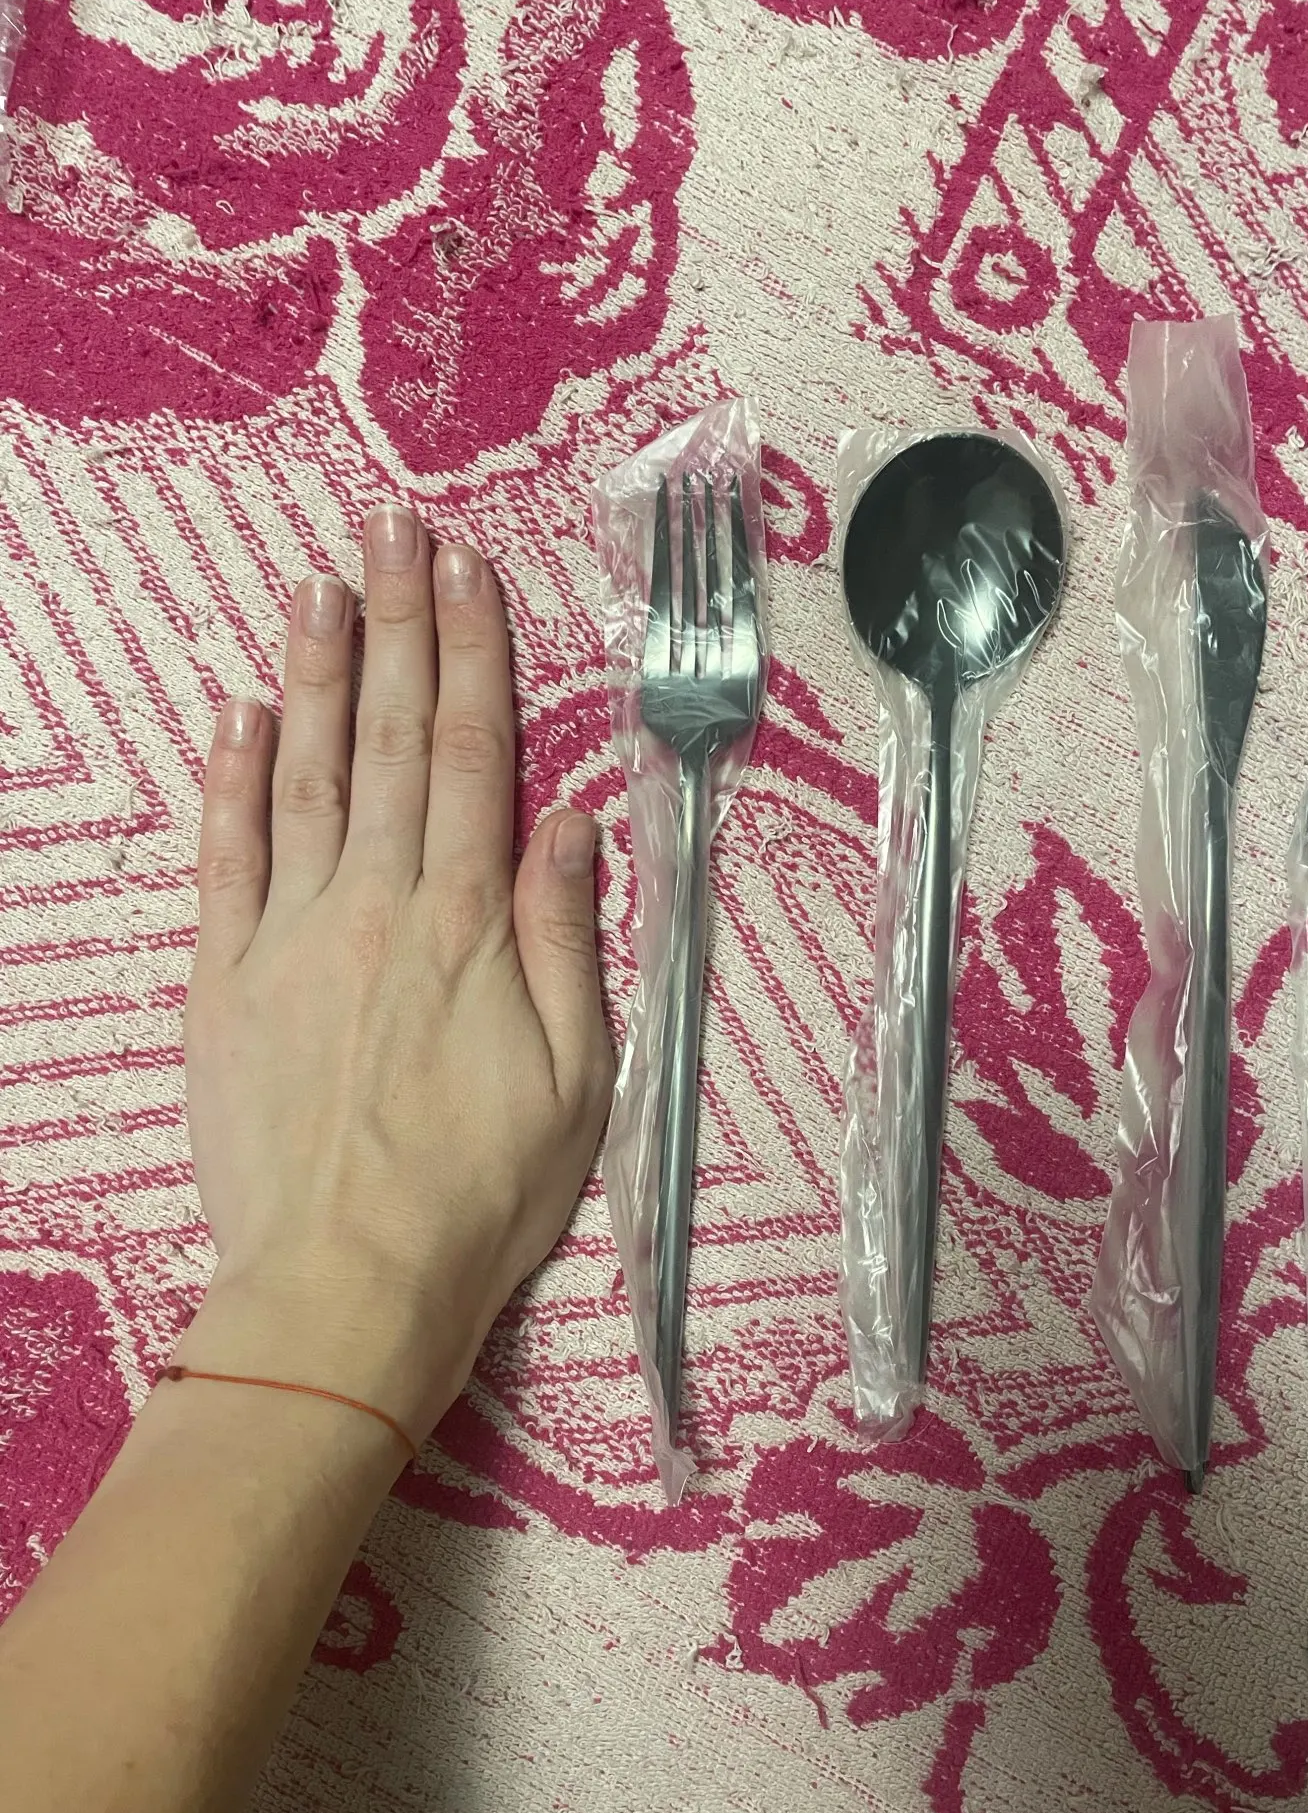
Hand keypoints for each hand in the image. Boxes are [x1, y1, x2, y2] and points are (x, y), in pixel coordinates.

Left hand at [180, 506, 612, 1444]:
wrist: (348, 1283)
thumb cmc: (481, 1193)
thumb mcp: (578, 1077)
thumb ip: (568, 940)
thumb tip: (571, 824)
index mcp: (467, 921)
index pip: (469, 754)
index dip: (470, 655)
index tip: (466, 572)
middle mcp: (376, 902)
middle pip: (386, 736)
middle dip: (395, 623)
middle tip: (391, 529)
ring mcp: (289, 934)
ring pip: (303, 773)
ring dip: (315, 672)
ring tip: (321, 585)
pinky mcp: (224, 980)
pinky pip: (228, 857)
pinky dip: (234, 779)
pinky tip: (242, 714)